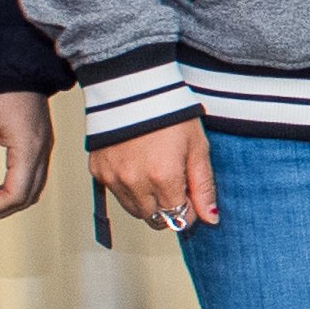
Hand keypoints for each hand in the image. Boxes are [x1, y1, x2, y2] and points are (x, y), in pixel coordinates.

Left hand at [0, 92, 52, 220]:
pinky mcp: (40, 143)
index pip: (15, 195)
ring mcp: (44, 147)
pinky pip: (32, 177)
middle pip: (26, 198)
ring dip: (5, 202)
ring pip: (31, 190)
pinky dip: (13, 189)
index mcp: (29, 148)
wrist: (14, 64)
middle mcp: (42, 151)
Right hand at [98, 117, 218, 234]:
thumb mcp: (197, 147)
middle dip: (167, 207)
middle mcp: (135, 182)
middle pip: (154, 218)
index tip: (190, 194)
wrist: (134, 90)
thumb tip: (210, 218)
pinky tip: (136, 165)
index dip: (188, 209)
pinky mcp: (98, 171)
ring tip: (155, 172)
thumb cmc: (171, 115)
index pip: (178, 216)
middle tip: (174, 183)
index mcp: (163, 177)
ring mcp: (113, 178)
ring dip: (147, 201)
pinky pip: (115, 193)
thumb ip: (203, 186)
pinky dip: (127, 187)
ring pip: (133, 210)